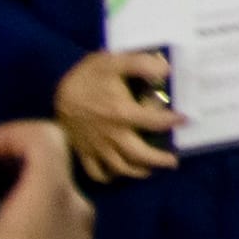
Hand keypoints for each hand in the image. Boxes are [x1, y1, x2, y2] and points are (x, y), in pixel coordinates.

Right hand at [52, 48, 176, 188]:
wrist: (53, 89)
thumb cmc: (87, 76)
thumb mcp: (113, 61)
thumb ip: (141, 64)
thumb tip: (166, 70)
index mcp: (122, 113)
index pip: (156, 122)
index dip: (173, 121)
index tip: (185, 120)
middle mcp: (111, 134)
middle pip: (139, 155)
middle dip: (159, 160)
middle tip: (172, 162)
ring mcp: (96, 145)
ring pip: (119, 167)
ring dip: (137, 171)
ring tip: (149, 170)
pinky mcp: (82, 150)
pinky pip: (94, 171)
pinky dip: (107, 176)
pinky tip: (116, 174)